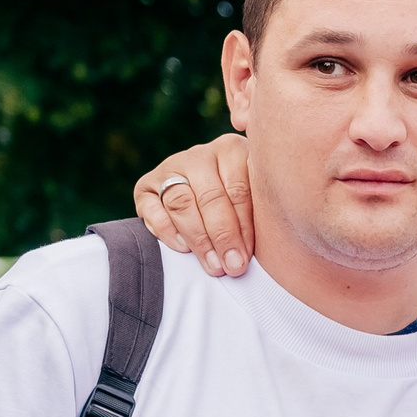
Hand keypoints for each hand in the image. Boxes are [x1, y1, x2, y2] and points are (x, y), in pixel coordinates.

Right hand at [136, 135, 255, 277]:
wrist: (200, 193)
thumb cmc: (242, 205)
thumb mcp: (257, 197)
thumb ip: (264, 208)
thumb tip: (271, 246)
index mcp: (232, 150)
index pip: (238, 190)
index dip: (244, 226)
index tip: (248, 256)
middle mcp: (200, 155)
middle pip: (210, 197)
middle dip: (222, 237)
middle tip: (232, 266)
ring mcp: (170, 168)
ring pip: (181, 203)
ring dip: (198, 239)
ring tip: (213, 266)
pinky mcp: (145, 186)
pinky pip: (151, 209)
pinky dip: (166, 230)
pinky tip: (183, 248)